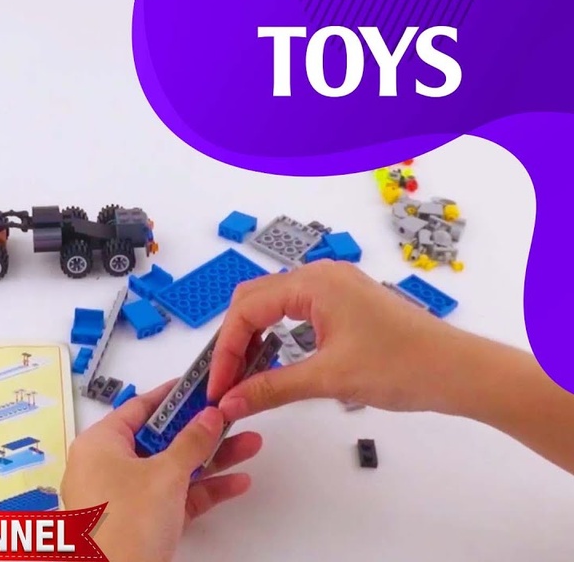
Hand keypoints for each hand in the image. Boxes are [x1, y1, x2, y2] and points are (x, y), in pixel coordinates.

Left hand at [61, 379, 262, 561]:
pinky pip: (173, 497)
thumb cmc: (126, 524)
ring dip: (210, 460)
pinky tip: (236, 482)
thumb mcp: (166, 474)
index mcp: (99, 444)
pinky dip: (201, 490)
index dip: (172, 395)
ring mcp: (122, 496)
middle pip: (160, 439)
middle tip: (231, 416)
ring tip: (248, 445)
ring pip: (171, 469)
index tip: (200, 385)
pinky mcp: (139, 522)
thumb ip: (192, 442)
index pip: (139, 408)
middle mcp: (106, 466)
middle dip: (201, 431)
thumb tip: (209, 415)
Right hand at [208, 260, 472, 418]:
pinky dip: (277, 334)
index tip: (218, 386)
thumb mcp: (328, 379)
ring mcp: (335, 286)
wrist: (458, 370)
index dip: (226, 349)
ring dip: (254, 337)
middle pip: (254, 300)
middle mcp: (320, 275)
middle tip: (225, 381)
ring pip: (273, 304)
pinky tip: (274, 361)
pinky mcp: (346, 302)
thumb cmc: (402, 366)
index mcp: (313, 283)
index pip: (246, 309)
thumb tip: (230, 402)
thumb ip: (272, 388)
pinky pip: (295, 310)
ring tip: (245, 375)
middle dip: (234, 340)